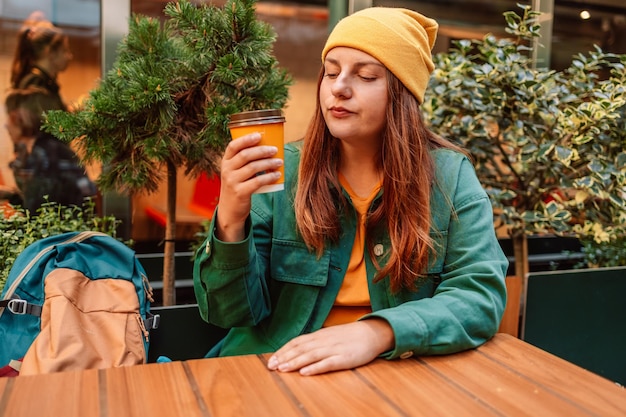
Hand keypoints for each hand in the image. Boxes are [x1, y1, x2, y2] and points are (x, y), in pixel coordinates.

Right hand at [216, 132, 282, 240]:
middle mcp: (227, 170)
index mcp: (225, 162)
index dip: (246, 139)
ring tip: (279, 161)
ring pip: (253, 167)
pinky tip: (277, 175)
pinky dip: (269, 177)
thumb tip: (267, 147)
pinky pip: (257, 181)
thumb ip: (244, 161)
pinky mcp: (240, 192)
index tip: (259, 135)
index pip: (233, 146)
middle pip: (245, 155)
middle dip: (262, 151)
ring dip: (268, 163)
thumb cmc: (237, 186)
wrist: (230, 210)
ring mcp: (232, 181)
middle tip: (275, 150)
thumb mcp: (235, 172)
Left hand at [267, 319, 394, 375]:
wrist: (371, 333)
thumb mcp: (329, 336)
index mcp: (319, 336)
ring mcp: (333, 349)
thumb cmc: (349, 337)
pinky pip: (327, 363)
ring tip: (283, 369)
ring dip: (295, 362)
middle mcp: (323, 341)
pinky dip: (315, 368)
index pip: (296, 342)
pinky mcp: (343, 358)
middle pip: (300, 349)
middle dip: (285, 358)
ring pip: (310, 356)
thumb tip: (297, 350)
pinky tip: (305, 372)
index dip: (283, 351)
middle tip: (271, 367)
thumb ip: (314, 342)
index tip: (271, 359)